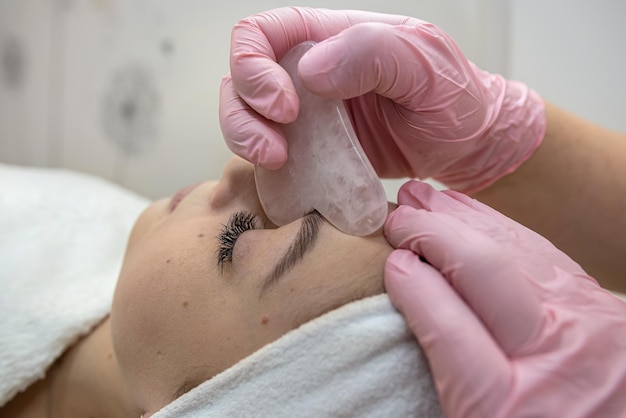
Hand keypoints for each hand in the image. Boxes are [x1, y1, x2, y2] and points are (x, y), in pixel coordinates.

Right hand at [219, 7, 545, 191]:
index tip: (286, 105)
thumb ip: (374, 53)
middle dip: (242, 113)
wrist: (468, 147)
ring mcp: (309, 117)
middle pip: (240, 80)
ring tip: (276, 162)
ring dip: (246, 141)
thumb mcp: (427, 64)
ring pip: (247, 118)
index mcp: (331, 39)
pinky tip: (288, 182)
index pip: (262, 33)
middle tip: (274, 148)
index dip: (253, 66)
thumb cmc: (454, 98)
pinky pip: (272, 157)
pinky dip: (267, 171)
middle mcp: (310, 75)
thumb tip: (311, 71)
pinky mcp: (314, 154)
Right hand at [383, 180, 625, 416]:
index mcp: (504, 406)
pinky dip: (503, 229)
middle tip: (397, 215)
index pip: (444, 322)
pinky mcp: (606, 308)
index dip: (411, 282)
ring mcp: (590, 325)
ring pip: (516, 247)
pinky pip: (545, 252)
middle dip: (432, 231)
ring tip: (426, 199)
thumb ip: (443, 364)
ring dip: (464, 217)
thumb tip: (410, 290)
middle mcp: (554, 357)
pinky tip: (476, 216)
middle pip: (483, 268)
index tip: (389, 262)